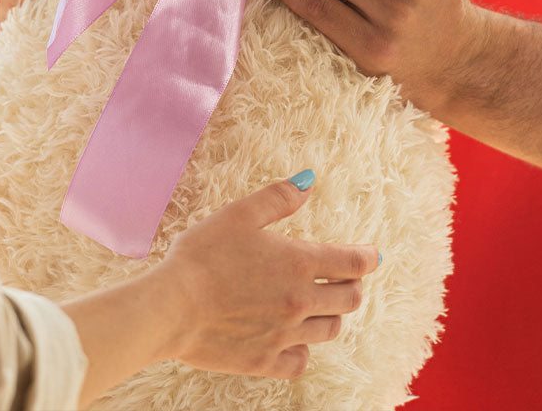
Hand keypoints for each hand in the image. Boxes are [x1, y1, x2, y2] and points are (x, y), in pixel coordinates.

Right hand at [151, 174, 379, 377]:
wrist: (169, 307)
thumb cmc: (201, 256)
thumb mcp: (239, 215)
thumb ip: (278, 197)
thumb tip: (309, 181)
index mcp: (298, 263)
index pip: (353, 263)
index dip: (367, 257)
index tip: (372, 255)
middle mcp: (299, 302)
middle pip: (350, 299)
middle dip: (352, 285)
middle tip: (344, 278)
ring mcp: (284, 335)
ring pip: (330, 330)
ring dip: (331, 315)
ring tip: (320, 306)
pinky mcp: (264, 361)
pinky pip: (300, 361)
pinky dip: (303, 350)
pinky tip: (294, 340)